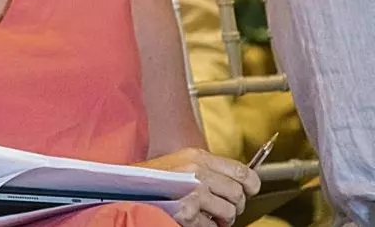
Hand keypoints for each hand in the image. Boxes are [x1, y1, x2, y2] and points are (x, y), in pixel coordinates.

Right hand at [139, 148, 259, 226]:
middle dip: (235, 208)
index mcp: (199, 156)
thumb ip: (208, 170)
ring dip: (222, 220)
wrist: (125, 187)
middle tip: (223, 212)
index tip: (247, 193)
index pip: (243, 171)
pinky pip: (211, 225)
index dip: (251, 186)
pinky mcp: (185, 210)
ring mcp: (192, 191)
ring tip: (210, 218)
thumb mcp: (182, 163)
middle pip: (238, 194)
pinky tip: (193, 220)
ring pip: (229, 212)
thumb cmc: (154, 178)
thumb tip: (240, 186)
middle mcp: (197, 171)